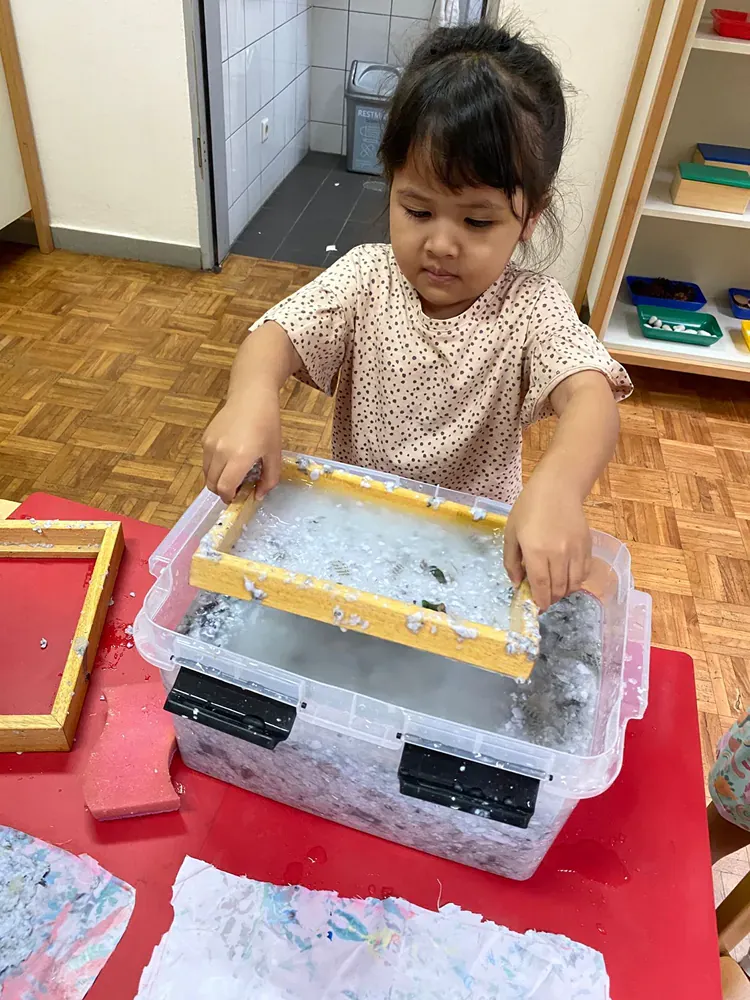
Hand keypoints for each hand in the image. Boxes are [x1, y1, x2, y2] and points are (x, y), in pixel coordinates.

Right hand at [202, 385, 281, 502]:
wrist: (251, 396)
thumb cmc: (268, 424)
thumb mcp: (275, 453)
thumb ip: (269, 479)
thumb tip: (258, 496)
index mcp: (239, 458)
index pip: (224, 488)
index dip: (229, 498)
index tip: (238, 498)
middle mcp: (220, 452)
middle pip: (212, 484)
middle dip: (222, 491)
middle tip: (237, 488)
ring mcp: (209, 444)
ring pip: (206, 473)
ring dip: (217, 479)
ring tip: (233, 472)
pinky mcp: (205, 437)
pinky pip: (206, 460)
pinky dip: (214, 466)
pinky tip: (229, 457)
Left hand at [503, 478, 590, 610]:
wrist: (557, 488)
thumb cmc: (529, 508)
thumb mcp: (511, 533)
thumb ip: (511, 561)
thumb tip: (517, 584)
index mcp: (536, 551)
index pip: (541, 586)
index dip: (539, 601)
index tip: (536, 607)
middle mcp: (558, 554)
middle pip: (558, 589)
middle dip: (550, 599)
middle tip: (543, 599)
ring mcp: (575, 551)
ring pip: (573, 584)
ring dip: (563, 592)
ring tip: (554, 589)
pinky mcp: (587, 547)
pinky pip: (584, 573)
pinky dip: (576, 581)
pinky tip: (567, 577)